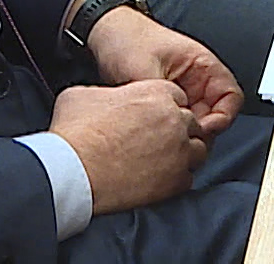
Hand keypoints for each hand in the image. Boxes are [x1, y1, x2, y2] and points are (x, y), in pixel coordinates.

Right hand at [50, 81, 204, 214]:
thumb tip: (103, 99)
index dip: (166, 107)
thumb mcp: (83, 94)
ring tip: (164, 160)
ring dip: (184, 154)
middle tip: (159, 140)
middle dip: (179, 130)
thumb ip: (104, 93)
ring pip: (197, 149)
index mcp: (156, 93)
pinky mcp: (176, 180)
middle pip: (191, 122)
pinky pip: (188, 177)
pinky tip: (159, 179)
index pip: (178, 96)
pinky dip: (177, 178)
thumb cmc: (77, 132)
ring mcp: (178, 151)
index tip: (155, 117)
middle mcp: (174, 120)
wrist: (75, 170)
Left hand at [85, 2, 242, 134]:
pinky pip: (179, 122)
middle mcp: (198, 80)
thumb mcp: (145, 71)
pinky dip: (172, 130)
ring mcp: (184, 92)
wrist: (106, 35)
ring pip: (197, 123)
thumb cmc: (128, 40)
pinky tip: (156, 132)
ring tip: (166, 137)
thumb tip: (173, 126)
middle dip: (200, 132)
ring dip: (185, 132)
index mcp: (203, 65)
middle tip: (180, 141)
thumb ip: (161, 101)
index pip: (231, 98)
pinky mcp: (169, 102)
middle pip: (215, 117)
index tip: (201, 131)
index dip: (221, 119)